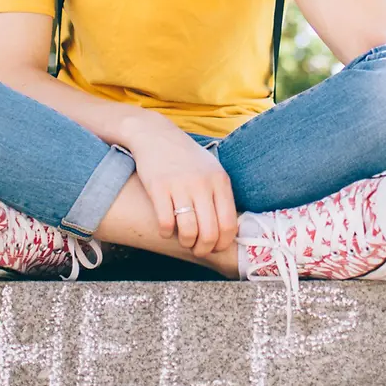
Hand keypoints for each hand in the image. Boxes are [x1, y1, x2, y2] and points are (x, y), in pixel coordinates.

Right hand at [125, 116, 239, 256]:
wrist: (156, 135)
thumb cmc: (187, 158)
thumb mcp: (212, 170)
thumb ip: (221, 196)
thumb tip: (229, 231)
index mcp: (220, 181)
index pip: (229, 224)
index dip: (223, 243)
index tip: (216, 247)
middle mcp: (203, 184)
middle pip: (210, 232)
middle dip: (204, 248)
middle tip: (198, 249)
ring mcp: (180, 185)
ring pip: (189, 231)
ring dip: (186, 243)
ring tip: (184, 240)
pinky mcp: (158, 187)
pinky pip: (166, 222)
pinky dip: (166, 232)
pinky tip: (166, 229)